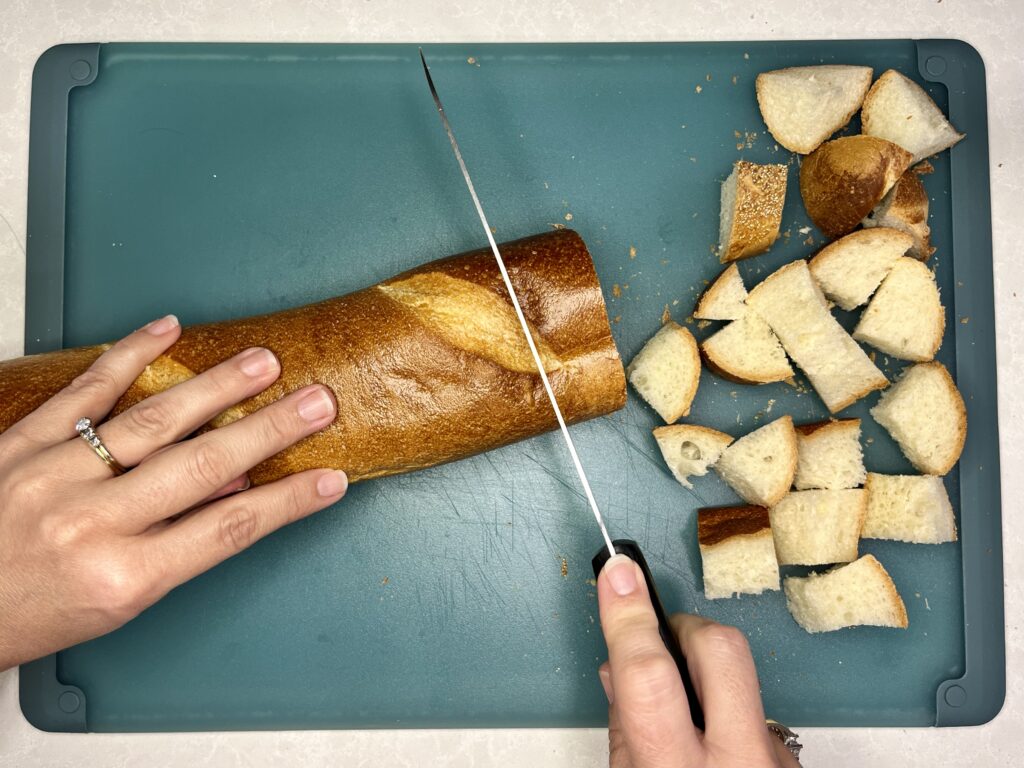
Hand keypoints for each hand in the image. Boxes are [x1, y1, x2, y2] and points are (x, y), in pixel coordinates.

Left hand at [0, 315, 347, 669]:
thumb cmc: (27, 616)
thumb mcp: (114, 603)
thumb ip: (177, 545)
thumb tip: (233, 488)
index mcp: (121, 577)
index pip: (227, 529)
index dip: (287, 501)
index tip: (328, 480)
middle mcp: (89, 525)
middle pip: (202, 466)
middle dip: (269, 430)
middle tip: (316, 403)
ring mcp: (52, 477)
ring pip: (151, 420)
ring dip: (216, 387)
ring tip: (264, 364)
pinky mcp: (18, 444)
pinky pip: (83, 391)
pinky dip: (127, 355)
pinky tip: (166, 332)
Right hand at [596, 555, 799, 767]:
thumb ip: (624, 729)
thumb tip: (618, 667)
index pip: (649, 672)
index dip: (629, 615)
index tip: (617, 573)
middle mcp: (738, 758)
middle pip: (720, 647)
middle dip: (685, 626)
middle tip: (662, 643)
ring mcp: (774, 755)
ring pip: (742, 678)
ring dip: (706, 677)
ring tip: (683, 715)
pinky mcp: (790, 757)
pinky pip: (755, 713)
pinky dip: (726, 715)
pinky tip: (714, 746)